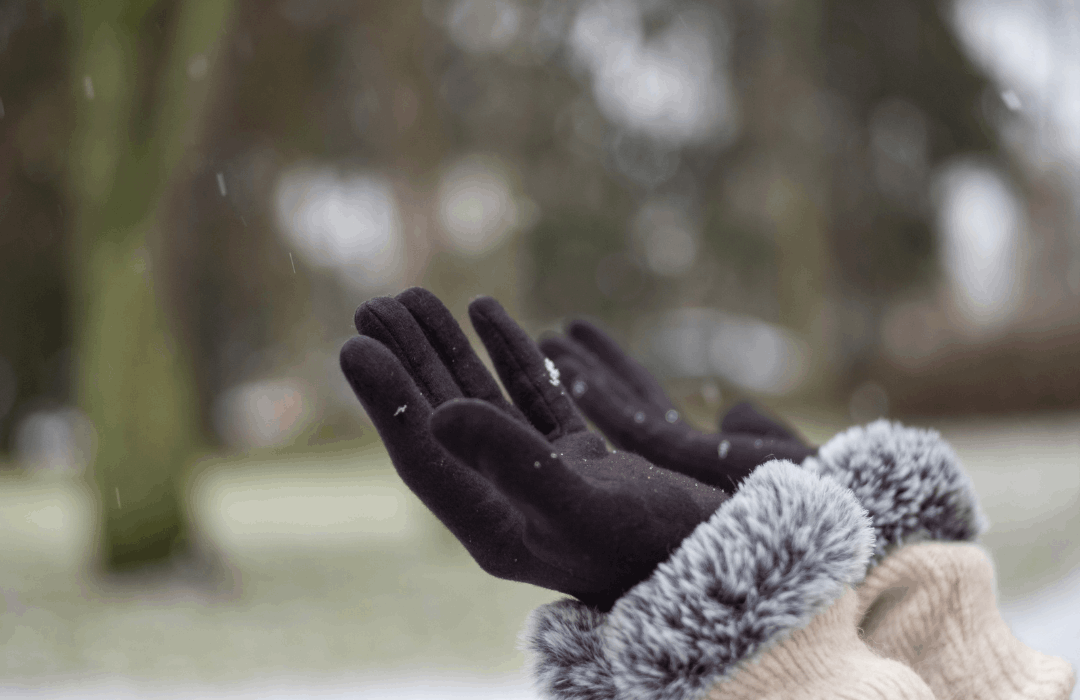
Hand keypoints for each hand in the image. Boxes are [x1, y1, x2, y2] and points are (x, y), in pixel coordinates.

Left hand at [340, 288, 727, 609]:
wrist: (723, 565)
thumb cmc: (656, 547)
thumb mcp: (584, 504)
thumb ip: (513, 460)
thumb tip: (440, 414)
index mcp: (496, 528)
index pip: (424, 457)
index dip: (387, 402)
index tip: (355, 348)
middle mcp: (508, 502)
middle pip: (442, 421)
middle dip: (407, 362)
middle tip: (371, 308)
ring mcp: (541, 477)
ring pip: (481, 401)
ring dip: (447, 350)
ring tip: (414, 299)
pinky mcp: (577, 458)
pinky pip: (531, 396)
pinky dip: (509, 354)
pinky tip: (488, 312)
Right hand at [539, 319, 815, 489]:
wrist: (850, 520)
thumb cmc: (829, 499)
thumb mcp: (785, 453)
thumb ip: (754, 430)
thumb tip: (732, 411)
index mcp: (698, 461)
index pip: (644, 409)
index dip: (614, 375)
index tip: (582, 340)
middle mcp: (675, 468)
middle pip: (618, 410)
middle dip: (583, 373)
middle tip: (548, 338)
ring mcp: (673, 470)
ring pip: (611, 416)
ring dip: (578, 378)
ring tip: (545, 338)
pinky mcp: (682, 468)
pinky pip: (629, 425)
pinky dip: (597, 394)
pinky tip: (569, 365)